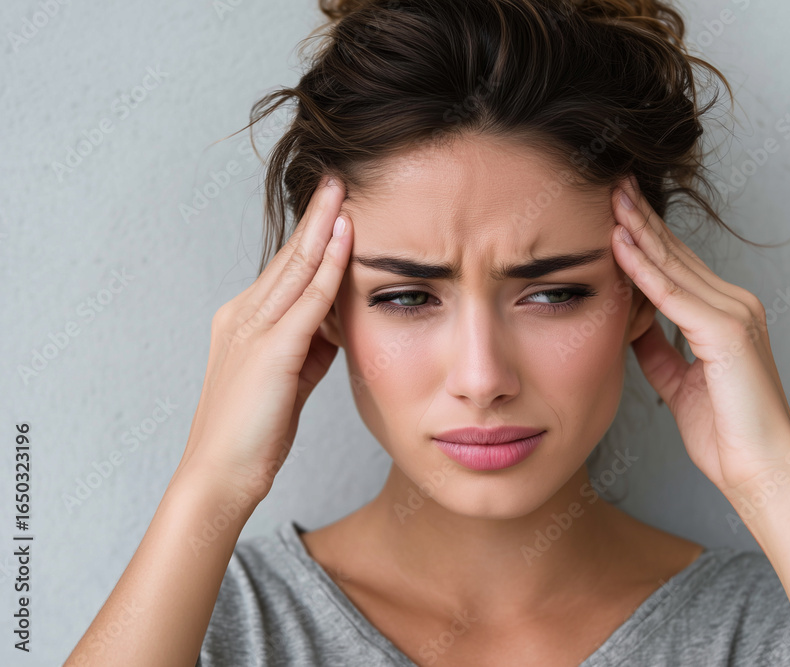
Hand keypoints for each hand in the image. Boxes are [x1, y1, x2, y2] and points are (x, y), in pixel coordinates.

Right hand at [174, 175, 352, 502]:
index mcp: (242, 322)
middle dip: (316, 216)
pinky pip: (308, 299)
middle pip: (288, 257)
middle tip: (337, 180)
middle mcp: (242, 316)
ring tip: (343, 191)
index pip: (285, 271)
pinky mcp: (270, 350)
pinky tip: (345, 238)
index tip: (334, 208)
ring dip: (323, 227)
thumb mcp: (288, 380)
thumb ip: (310, 347)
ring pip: (296, 267)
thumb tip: (338, 324)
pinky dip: (329, 265)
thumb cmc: (253, 435)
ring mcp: (253, 330)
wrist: (219, 477)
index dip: (311, 238)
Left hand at [609, 174, 789, 499]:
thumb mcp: (678, 384)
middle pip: (676, 255)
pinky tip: (619, 243)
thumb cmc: (727, 435)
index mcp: (726, 316)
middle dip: (642, 218)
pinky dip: (643, 268)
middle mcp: (735, 306)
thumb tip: (632, 325)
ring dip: (638, 230)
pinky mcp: (726, 331)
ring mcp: (734, 314)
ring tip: (611, 197)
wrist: (761, 471)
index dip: (646, 237)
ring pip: (673, 265)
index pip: (677, 267)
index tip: (617, 210)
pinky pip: (673, 294)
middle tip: (612, 182)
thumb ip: (659, 351)